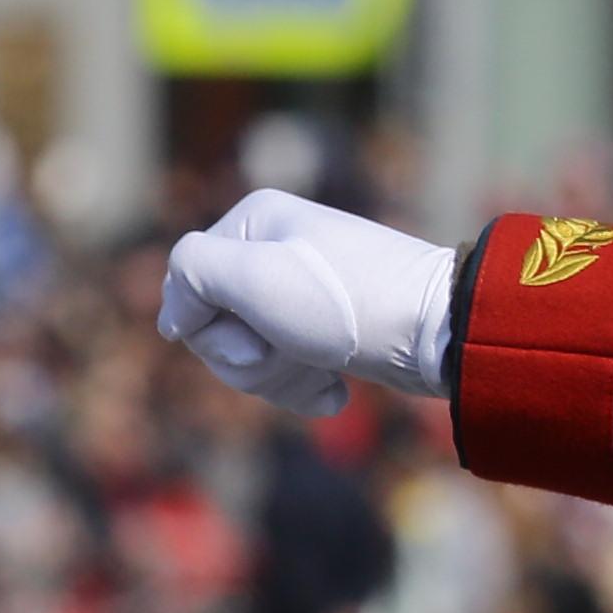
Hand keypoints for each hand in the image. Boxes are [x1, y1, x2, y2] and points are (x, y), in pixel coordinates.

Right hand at [156, 189, 461, 414]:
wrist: (439, 335)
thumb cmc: (345, 302)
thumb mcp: (253, 274)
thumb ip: (191, 273)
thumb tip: (173, 313)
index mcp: (254, 222)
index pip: (185, 286)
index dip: (210, 326)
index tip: (255, 331)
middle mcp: (274, 250)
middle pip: (216, 326)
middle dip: (248, 357)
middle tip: (289, 350)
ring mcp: (302, 293)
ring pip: (251, 356)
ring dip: (280, 378)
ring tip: (323, 373)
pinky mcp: (328, 331)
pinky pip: (289, 369)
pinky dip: (307, 387)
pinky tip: (337, 391)